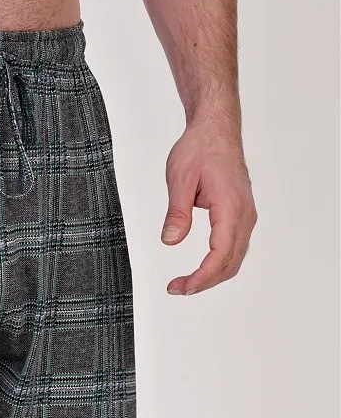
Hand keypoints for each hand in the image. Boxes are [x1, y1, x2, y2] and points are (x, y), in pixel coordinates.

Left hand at [161, 119, 256, 295]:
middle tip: (177, 288)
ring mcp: (245, 215)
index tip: (182, 287)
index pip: (220, 254)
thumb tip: (171, 241)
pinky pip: (234, 248)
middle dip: (204, 282)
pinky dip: (219, 264)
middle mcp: (244, 213)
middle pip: (230, 263)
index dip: (202, 277)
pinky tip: (202, 269)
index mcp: (230, 206)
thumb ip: (177, 213)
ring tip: (186, 283)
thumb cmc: (200, 148)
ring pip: (234, 258)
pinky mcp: (241, 215)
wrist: (216, 129)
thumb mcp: (180, 178)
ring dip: (212, 276)